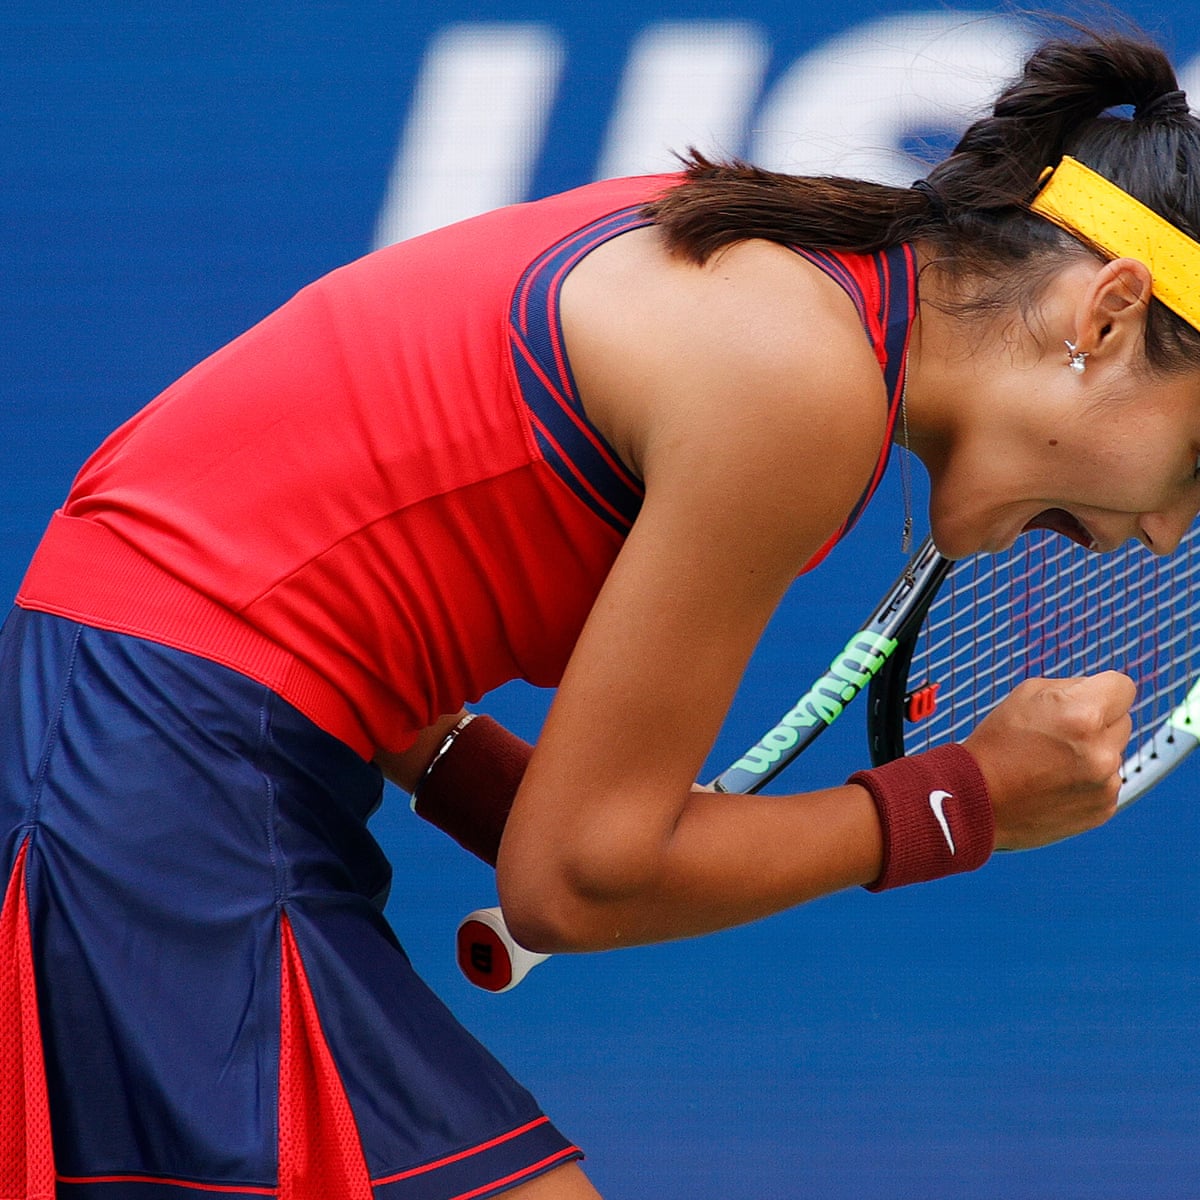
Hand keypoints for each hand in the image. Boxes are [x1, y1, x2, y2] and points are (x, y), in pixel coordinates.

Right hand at [963, 671, 1134, 850]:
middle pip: (1122, 720)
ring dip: (1092, 752)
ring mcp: (1105, 782)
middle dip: (1097, 721)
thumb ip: (1073, 688)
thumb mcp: (1027, 695)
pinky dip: (1087, 780)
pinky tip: (1054, 784)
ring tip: (1050, 763)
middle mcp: (1101, 749)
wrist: (978, 801)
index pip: (1123, 686)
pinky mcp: (1104, 807)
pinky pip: (1106, 782)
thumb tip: (1103, 694)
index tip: (1087, 697)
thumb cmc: (998, 741)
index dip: (1103, 689)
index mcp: (1083, 713)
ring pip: (1114, 752)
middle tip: (1058, 732)